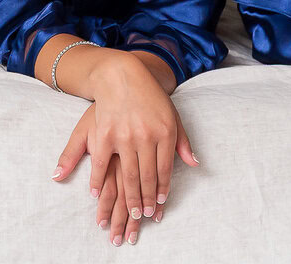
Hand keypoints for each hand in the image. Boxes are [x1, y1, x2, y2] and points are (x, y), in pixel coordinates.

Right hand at [52, 53, 196, 236]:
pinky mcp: (104, 134)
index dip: (163, 190)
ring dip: (130, 197)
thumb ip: (182, 141)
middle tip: (146, 215)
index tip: (160, 204)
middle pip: (147, 177)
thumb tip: (194, 163)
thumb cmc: (149, 96)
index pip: (165, 170)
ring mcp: (124, 136)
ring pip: (128, 175)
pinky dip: (98, 180)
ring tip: (132, 211)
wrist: (121, 75)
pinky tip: (97, 193)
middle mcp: (146, 137)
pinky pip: (101, 163)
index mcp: (164, 133)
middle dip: (148, 200)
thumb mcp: (172, 115)